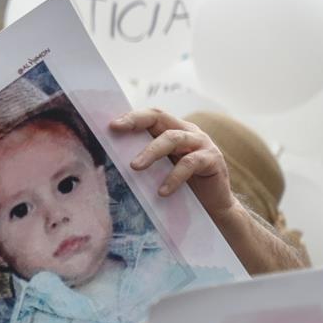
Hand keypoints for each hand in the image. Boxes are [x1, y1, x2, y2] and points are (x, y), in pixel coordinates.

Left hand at [113, 109, 234, 218]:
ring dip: (151, 152)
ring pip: (173, 138)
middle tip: (116, 130)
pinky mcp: (212, 159)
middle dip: (136, 122)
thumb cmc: (183, 187)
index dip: (132, 116)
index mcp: (173, 130)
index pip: (151, 116)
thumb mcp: (161, 171)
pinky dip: (174, 177)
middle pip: (160, 118)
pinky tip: (162, 191)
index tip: (111, 125)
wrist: (213, 206)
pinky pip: (190, 163)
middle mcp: (188, 132)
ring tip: (135, 167)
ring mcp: (202, 143)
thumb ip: (145, 161)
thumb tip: (109, 162)